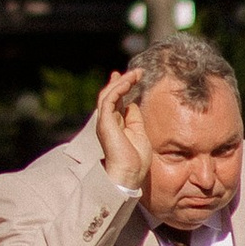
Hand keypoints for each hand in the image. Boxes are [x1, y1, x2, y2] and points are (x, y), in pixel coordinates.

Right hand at [92, 72, 148, 193]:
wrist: (129, 174)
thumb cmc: (136, 160)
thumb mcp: (139, 133)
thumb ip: (134, 118)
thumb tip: (133, 104)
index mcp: (115, 125)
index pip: (116, 101)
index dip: (121, 87)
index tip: (131, 77)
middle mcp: (108, 121)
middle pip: (110, 95)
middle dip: (121, 81)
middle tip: (134, 72)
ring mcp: (105, 121)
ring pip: (108, 94)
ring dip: (122, 82)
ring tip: (135, 74)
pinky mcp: (105, 122)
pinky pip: (109, 99)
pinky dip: (118, 88)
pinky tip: (128, 82)